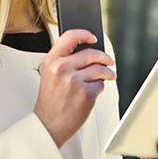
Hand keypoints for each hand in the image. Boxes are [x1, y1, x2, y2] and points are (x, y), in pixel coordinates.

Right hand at [33, 29, 115, 147]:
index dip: (84, 34)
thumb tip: (88, 51)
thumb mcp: (49, 74)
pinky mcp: (86, 93)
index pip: (69, 37)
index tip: (93, 37)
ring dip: (107, 73)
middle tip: (109, 61)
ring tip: (109, 76)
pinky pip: (100, 84)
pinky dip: (99, 87)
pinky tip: (93, 92)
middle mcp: (62, 68)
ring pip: (99, 69)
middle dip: (104, 57)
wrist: (48, 124)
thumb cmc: (50, 101)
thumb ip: (64, 61)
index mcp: (51, 61)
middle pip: (91, 53)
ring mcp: (74, 80)